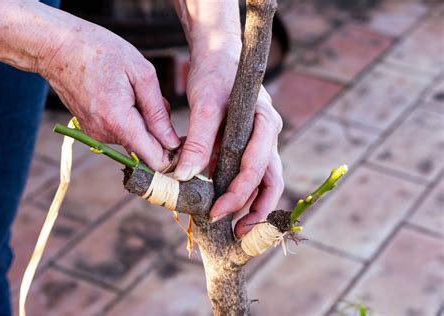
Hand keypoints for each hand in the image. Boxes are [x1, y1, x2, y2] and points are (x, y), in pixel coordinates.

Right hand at [37, 18, 179, 170]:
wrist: (58, 47)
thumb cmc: (101, 52)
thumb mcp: (141, 74)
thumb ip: (158, 112)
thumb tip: (172, 142)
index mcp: (119, 122)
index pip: (153, 159)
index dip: (172, 155)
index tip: (183, 141)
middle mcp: (104, 135)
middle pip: (146, 148)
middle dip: (158, 131)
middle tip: (156, 99)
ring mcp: (95, 134)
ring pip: (134, 139)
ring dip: (143, 122)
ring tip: (134, 92)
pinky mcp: (91, 130)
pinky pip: (120, 132)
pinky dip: (129, 119)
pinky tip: (123, 95)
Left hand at [174, 48, 283, 237]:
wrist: (217, 55)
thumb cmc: (214, 74)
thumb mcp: (203, 105)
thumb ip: (197, 141)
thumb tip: (184, 177)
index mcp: (265, 124)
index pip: (256, 170)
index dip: (237, 196)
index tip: (215, 213)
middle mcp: (268, 136)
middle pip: (270, 182)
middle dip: (256, 212)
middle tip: (238, 235)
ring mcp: (260, 141)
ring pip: (263, 181)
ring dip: (250, 205)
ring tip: (233, 228)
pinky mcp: (248, 144)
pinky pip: (249, 173)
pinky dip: (238, 190)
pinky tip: (221, 203)